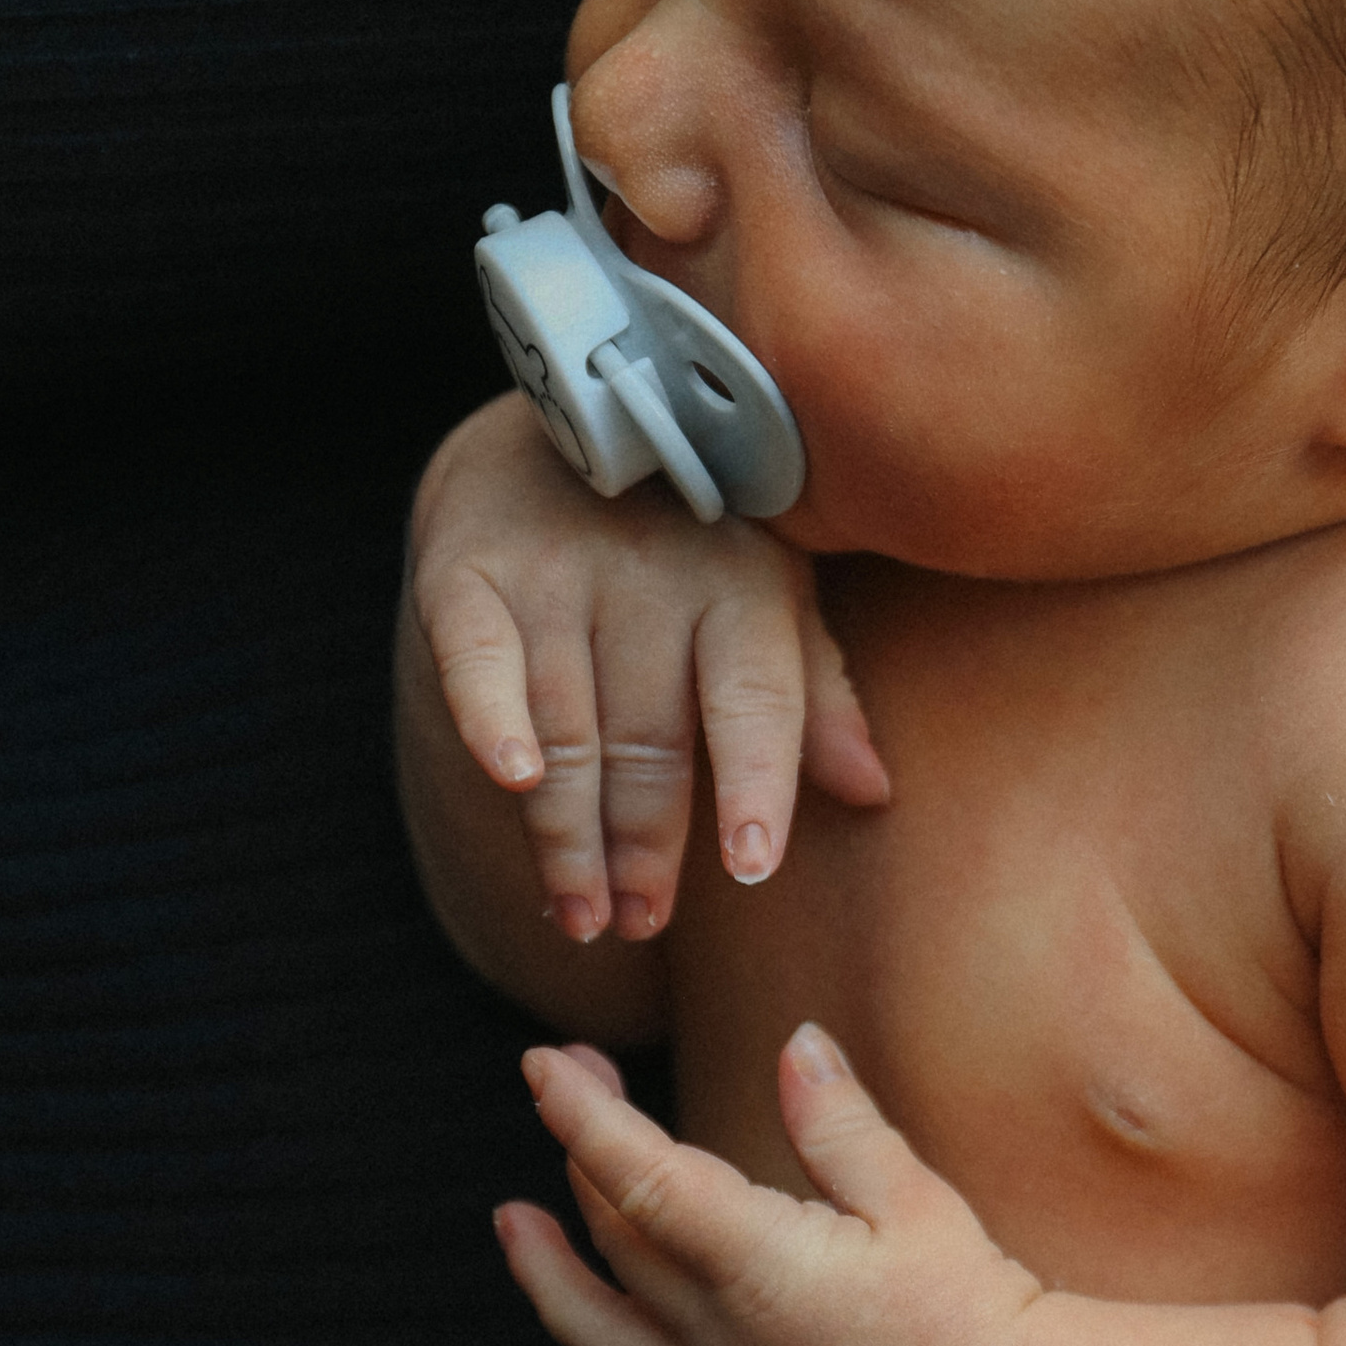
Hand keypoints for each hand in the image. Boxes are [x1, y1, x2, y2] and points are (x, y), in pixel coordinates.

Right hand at [409, 392, 887, 943]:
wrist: (571, 420)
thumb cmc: (700, 540)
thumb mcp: (773, 597)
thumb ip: (815, 695)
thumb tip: (875, 794)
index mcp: (744, 585)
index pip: (753, 694)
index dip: (755, 779)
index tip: (751, 866)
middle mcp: (654, 573)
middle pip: (650, 735)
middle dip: (645, 843)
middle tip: (641, 925)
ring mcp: (558, 570)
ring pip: (568, 724)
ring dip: (570, 831)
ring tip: (581, 916)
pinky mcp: (470, 571)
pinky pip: (478, 657)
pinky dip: (491, 716)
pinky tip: (510, 780)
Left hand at [497, 1033, 1042, 1345]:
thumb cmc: (970, 1307)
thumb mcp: (911, 1196)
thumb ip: (838, 1123)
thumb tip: (796, 1045)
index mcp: (750, 1261)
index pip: (637, 1174)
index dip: (581, 1114)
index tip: (544, 1063)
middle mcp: (716, 1332)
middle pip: (616, 1236)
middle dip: (581, 1153)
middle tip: (577, 1086)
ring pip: (603, 1334)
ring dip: (549, 1278)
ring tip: (515, 1227)